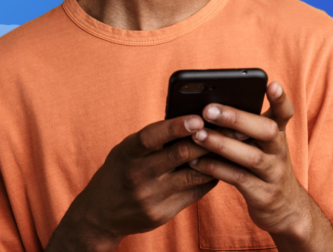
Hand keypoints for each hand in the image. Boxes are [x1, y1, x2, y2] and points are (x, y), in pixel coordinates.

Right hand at [47, 115, 217, 251]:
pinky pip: (194, 193)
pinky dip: (209, 177)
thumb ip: (153, 139)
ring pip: (193, 176)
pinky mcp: (163, 214)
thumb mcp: (128, 149)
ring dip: (214, 159)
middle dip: (205, 140)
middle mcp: (139, 175)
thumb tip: (191, 121)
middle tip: (229, 129)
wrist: (101, 212)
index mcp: (128, 153)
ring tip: (231, 145)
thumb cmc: (120, 169)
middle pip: (178, 155)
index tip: (197, 118)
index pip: (152, 136)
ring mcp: (152, 197)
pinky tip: (219, 166)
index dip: (175, 127)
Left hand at [187, 82, 310, 238]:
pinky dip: (215, 168)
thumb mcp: (260, 144)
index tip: (271, 84)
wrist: (285, 209)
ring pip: (251, 156)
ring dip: (221, 144)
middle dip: (237, 118)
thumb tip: (207, 105)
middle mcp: (279, 151)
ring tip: (197, 134)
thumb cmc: (262, 165)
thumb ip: (243, 126)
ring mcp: (273, 174)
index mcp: (278, 134)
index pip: (285, 112)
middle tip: (209, 109)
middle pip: (267, 130)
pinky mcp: (263, 195)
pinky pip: (237, 179)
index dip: (280, 99)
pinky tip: (195, 161)